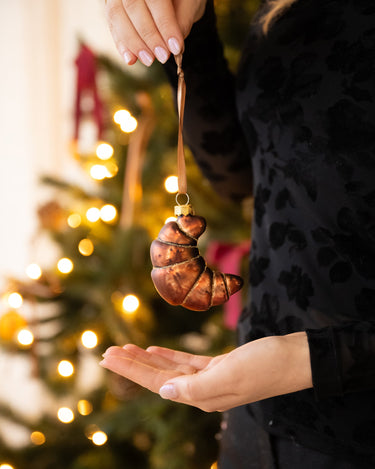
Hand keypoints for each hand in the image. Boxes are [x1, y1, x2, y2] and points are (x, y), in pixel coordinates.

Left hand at [99, 332, 311, 411]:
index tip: (108, 357)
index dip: (131, 370)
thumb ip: (196, 387)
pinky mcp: (220, 365)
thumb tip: (166, 392)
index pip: (157, 382)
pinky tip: (156, 350)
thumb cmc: (266, 366)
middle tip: (107, 351)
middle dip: (133, 364)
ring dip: (147, 358)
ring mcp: (211, 378)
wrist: (295, 358)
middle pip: (159, 375)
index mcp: (202, 395)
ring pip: (170, 368)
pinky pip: (187, 362)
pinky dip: (169, 355)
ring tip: (125, 349)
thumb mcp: (231, 376)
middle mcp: (202, 389)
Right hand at [105, 0, 207, 65]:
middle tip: (163, 57)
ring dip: (133, 43)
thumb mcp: (190, 3)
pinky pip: (111, 24)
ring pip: (116, 15)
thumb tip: (174, 48)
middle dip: (148, 36)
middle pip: (132, 6)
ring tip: (149, 60)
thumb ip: (182, 21)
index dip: (165, 25)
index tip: (175, 47)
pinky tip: (131, 59)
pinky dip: (121, 44)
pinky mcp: (111, 5)